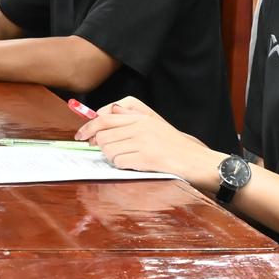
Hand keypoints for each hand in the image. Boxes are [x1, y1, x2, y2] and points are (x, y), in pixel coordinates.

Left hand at [75, 97, 226, 187]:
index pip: (104, 117)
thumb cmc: (174, 145)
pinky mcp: (146, 158)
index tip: (82, 136)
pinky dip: (121, 166)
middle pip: (102, 135)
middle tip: (103, 151)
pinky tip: (133, 165)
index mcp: (141, 117)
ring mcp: (143, 141)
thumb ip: (131, 116)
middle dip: (99, 145)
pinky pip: (119, 162)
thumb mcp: (154, 124)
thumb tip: (106, 111)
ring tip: (126, 158)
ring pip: (108, 149)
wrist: (196, 161)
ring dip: (112, 157)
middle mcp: (140, 126)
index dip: (88, 127)